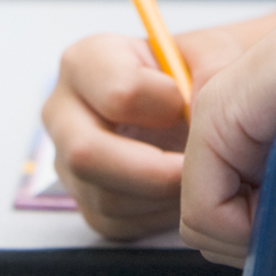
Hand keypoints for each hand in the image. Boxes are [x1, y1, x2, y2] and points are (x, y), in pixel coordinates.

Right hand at [42, 14, 274, 240]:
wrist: (198, 104)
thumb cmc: (197, 73)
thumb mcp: (212, 52)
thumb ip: (212, 69)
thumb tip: (202, 107)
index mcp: (86, 62)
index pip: (118, 93)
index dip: (168, 105)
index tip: (196, 106)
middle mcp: (63, 112)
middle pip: (86, 154)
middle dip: (152, 171)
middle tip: (195, 168)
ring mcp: (68, 161)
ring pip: (105, 197)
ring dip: (162, 196)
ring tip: (197, 175)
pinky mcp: (85, 201)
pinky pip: (116, 224)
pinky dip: (157, 216)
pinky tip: (181, 192)